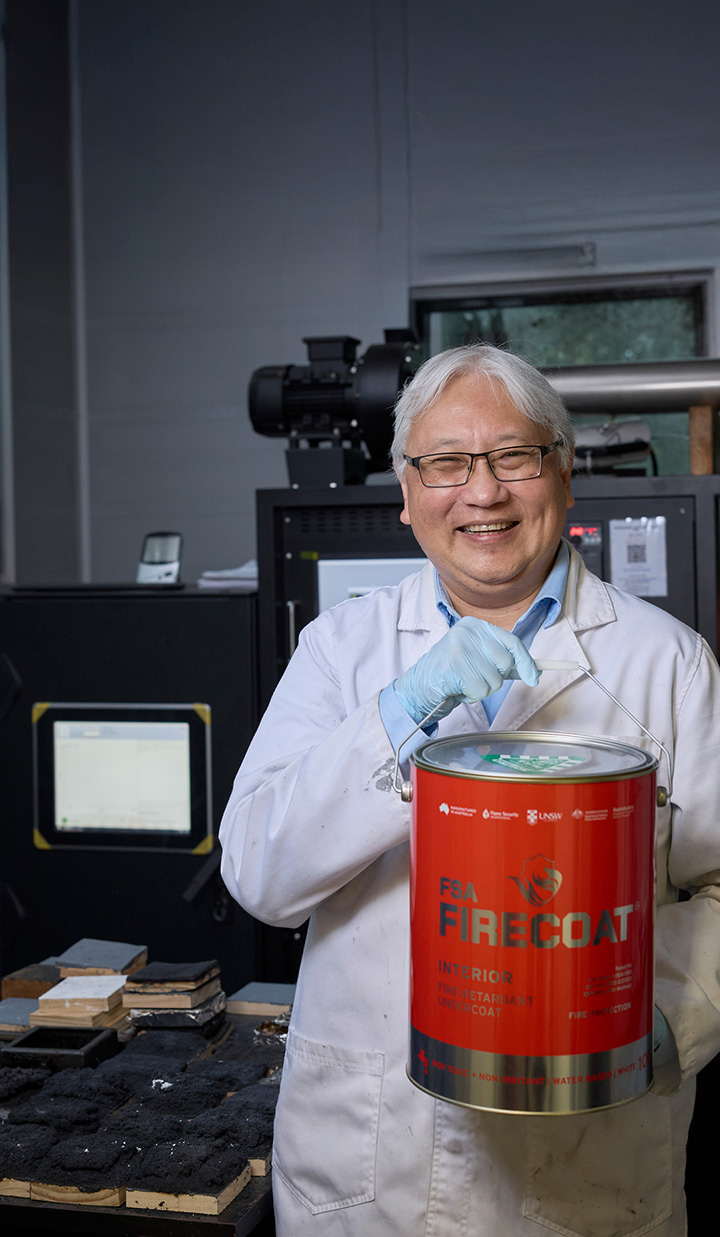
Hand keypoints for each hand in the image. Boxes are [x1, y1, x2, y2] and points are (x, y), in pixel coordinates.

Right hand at [393, 616, 538, 725]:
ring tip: (463, 682)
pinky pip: (481, 690)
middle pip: (506, 662)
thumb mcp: (478, 659)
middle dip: (494, 678)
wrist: (419, 687)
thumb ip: (504, 661)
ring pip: (495, 680)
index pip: (513, 642)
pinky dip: (472, 696)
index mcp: (475, 625)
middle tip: (474, 677)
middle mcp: (468, 631)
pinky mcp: (453, 666)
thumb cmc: (451, 674)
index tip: (534, 678)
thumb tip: (534, 670)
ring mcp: (459, 647)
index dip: (526, 662)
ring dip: (481, 689)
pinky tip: (458, 689)